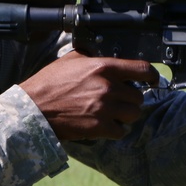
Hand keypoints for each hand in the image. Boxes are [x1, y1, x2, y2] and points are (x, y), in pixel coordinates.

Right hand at [20, 52, 159, 140]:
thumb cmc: (48, 84)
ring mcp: (105, 108)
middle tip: (119, 100)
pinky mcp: (99, 127)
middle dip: (131, 99)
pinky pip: (121, 131)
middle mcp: (108, 87)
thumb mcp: (71, 60)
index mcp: (104, 67)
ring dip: (126, 115)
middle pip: (138, 96)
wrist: (32, 110)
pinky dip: (116, 130)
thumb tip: (103, 54)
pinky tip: (106, 126)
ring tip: (113, 114)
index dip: (151, 75)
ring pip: (133, 114)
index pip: (142, 69)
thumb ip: (92, 57)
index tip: (153, 79)